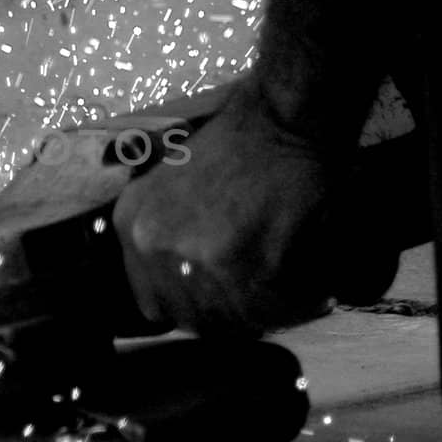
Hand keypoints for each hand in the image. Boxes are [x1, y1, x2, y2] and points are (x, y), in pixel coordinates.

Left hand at [112, 80, 343, 337]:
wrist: (279, 120)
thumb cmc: (232, 149)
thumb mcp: (164, 185)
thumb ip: (160, 240)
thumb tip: (176, 307)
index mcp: (131, 225)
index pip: (154, 307)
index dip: (193, 308)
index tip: (223, 301)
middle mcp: (155, 243)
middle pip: (193, 319)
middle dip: (230, 315)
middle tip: (263, 301)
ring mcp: (198, 254)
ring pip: (232, 321)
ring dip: (264, 315)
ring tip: (288, 295)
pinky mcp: (246, 261)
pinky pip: (269, 310)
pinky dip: (294, 305)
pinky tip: (310, 290)